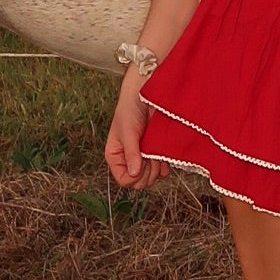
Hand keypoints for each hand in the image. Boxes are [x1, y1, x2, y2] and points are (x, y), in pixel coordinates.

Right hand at [105, 64, 165, 189]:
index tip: (141, 162)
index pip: (124, 181)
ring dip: (155, 167)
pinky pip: (161, 172)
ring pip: (151, 178)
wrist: (146, 96)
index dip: (134, 176)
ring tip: (155, 150)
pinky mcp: (156, 155)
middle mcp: (128, 160)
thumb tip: (134, 174)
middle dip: (146, 171)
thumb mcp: (128, 132)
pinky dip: (164, 166)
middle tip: (148, 154)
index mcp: (116, 157)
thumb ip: (131, 153)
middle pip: (139, 183)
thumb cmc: (131, 110)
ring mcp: (143, 159)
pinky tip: (163, 155)